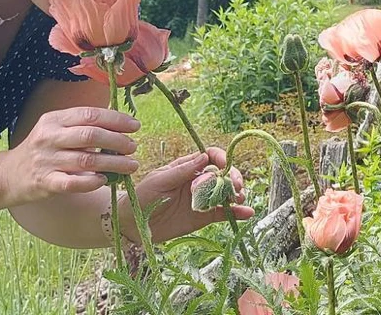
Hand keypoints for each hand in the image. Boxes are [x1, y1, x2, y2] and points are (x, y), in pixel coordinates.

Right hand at [3, 106, 141, 203]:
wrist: (9, 175)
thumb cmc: (43, 149)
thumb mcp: (57, 129)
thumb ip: (83, 126)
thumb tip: (122, 126)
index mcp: (54, 120)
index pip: (90, 115)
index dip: (116, 120)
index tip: (135, 126)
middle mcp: (49, 138)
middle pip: (91, 136)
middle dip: (118, 141)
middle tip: (133, 147)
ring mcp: (46, 161)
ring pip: (87, 161)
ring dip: (114, 164)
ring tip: (131, 165)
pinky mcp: (45, 183)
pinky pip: (73, 183)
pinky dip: (93, 182)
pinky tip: (105, 180)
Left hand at [123, 148, 253, 242]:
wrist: (132, 224)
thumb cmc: (142, 197)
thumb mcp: (159, 181)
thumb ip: (182, 171)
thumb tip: (203, 156)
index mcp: (187, 167)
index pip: (210, 157)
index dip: (222, 158)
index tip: (226, 166)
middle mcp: (198, 181)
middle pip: (224, 174)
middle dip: (234, 177)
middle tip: (237, 187)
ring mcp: (203, 199)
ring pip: (227, 193)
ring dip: (237, 194)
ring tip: (239, 199)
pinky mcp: (204, 217)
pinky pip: (224, 213)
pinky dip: (237, 212)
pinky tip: (247, 213)